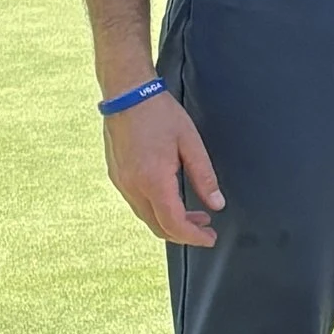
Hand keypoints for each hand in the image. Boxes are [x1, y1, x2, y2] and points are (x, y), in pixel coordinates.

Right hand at [104, 92, 222, 246]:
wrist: (127, 94)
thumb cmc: (160, 114)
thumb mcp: (191, 143)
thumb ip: (205, 177)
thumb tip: (217, 204)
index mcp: (153, 180)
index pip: (174, 223)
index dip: (194, 237)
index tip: (210, 239)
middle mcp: (133, 187)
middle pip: (158, 226)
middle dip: (184, 233)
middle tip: (206, 229)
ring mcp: (121, 182)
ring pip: (146, 217)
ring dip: (170, 222)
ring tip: (195, 215)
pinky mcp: (116, 175)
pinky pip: (137, 203)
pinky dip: (156, 210)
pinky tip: (172, 200)